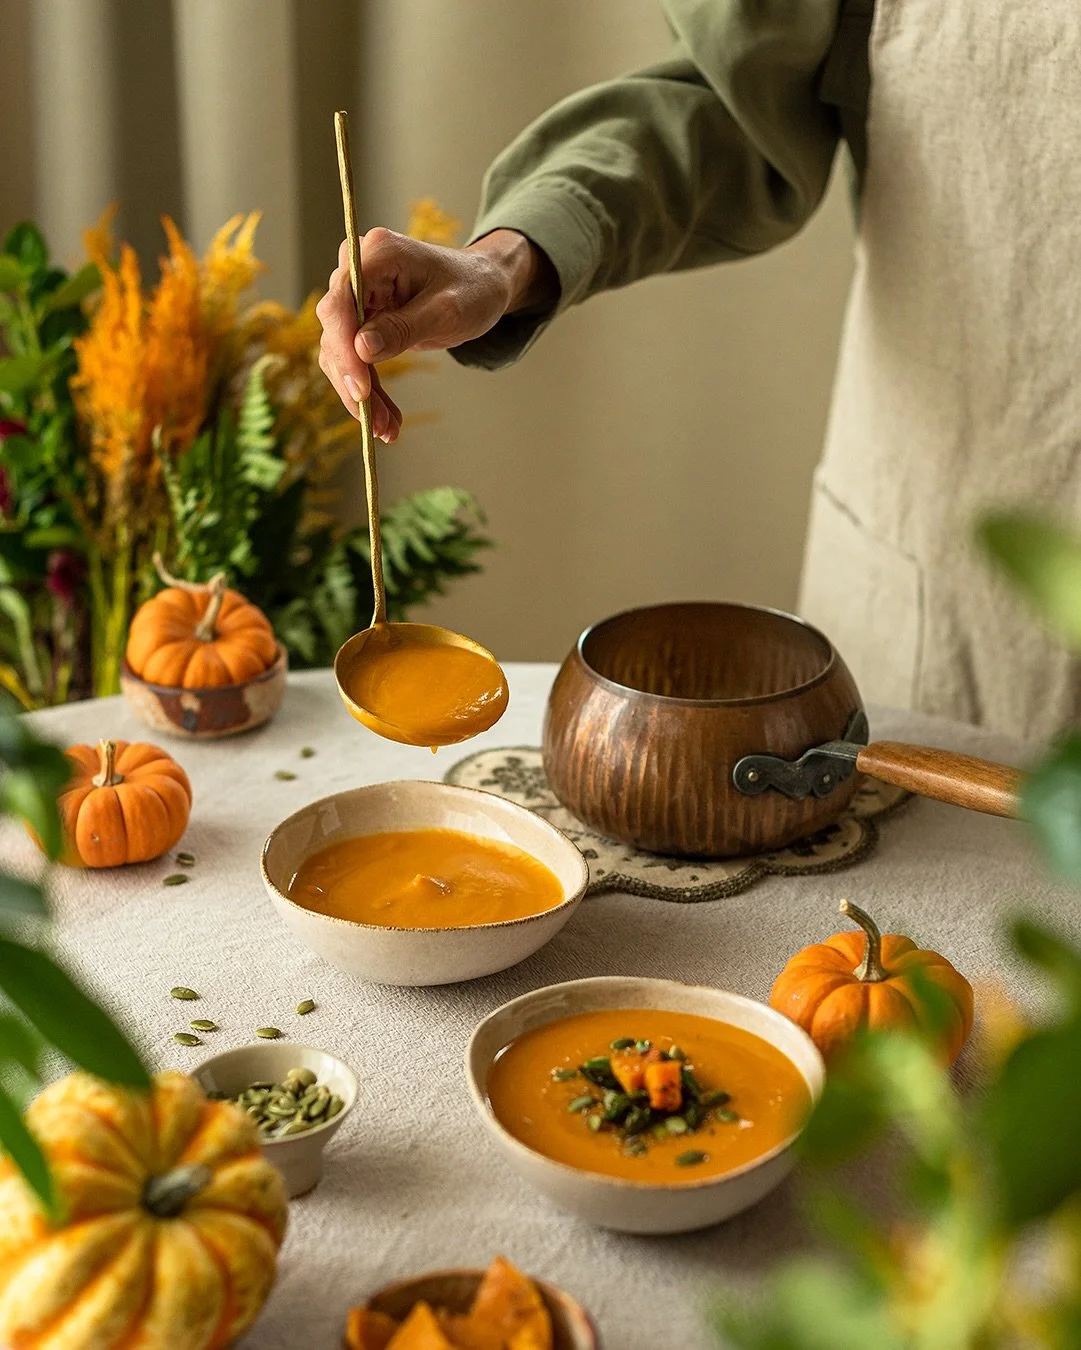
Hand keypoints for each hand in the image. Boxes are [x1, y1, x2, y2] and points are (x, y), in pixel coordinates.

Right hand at [316, 228, 553, 436]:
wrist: (483, 286)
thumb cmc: (472, 288)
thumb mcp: (447, 310)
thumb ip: (403, 327)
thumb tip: (361, 349)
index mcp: (377, 254)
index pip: (342, 301)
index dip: (344, 347)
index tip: (360, 389)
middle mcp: (357, 271)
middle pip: (335, 330)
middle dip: (354, 381)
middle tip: (375, 422)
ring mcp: (357, 297)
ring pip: (340, 353)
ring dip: (361, 395)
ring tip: (386, 428)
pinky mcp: (362, 321)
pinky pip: (354, 361)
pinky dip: (369, 392)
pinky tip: (386, 419)